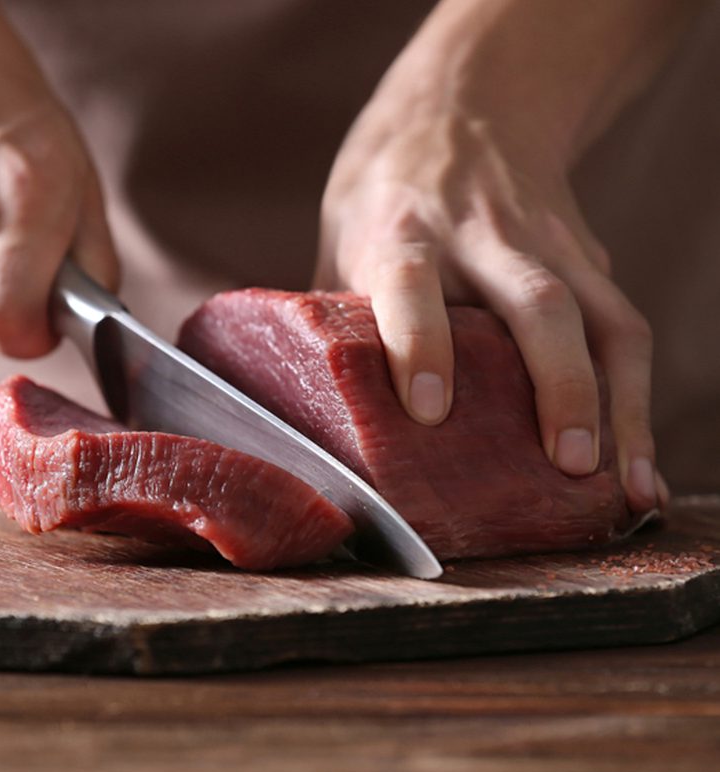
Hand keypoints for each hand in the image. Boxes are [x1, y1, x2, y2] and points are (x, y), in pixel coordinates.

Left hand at [315, 0, 693, 512]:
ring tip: (624, 484)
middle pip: (535, 301)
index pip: (411, 284)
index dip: (420, 344)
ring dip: (618, 403)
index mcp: (403, 232)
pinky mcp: (587, 257)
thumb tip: (315, 413)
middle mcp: (482, 235)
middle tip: (566, 461)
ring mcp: (545, 244)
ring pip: (598, 318)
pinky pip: (622, 327)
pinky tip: (636, 458)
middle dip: (558, 383)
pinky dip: (636, 395)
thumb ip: (335, 321)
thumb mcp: (341, 241)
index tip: (428, 411)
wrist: (463, 106)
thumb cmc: (386, 194)